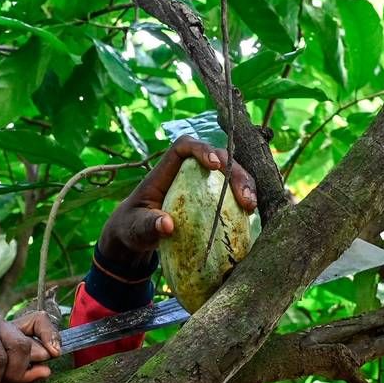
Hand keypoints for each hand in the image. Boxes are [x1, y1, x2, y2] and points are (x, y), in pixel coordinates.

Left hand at [97, 136, 256, 267]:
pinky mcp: (210, 198)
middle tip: (244, 197)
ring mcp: (201, 184)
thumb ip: (148, 226)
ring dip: (245, 185)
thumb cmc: (132, 228)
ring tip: (251, 207)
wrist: (135, 237)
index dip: (201, 149)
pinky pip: (231, 193)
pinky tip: (251, 215)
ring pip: (229, 173)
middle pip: (216, 157)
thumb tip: (167, 225)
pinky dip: (243, 200)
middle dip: (234, 171)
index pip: (184, 145)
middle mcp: (186, 172)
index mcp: (164, 171)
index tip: (214, 165)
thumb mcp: (135, 229)